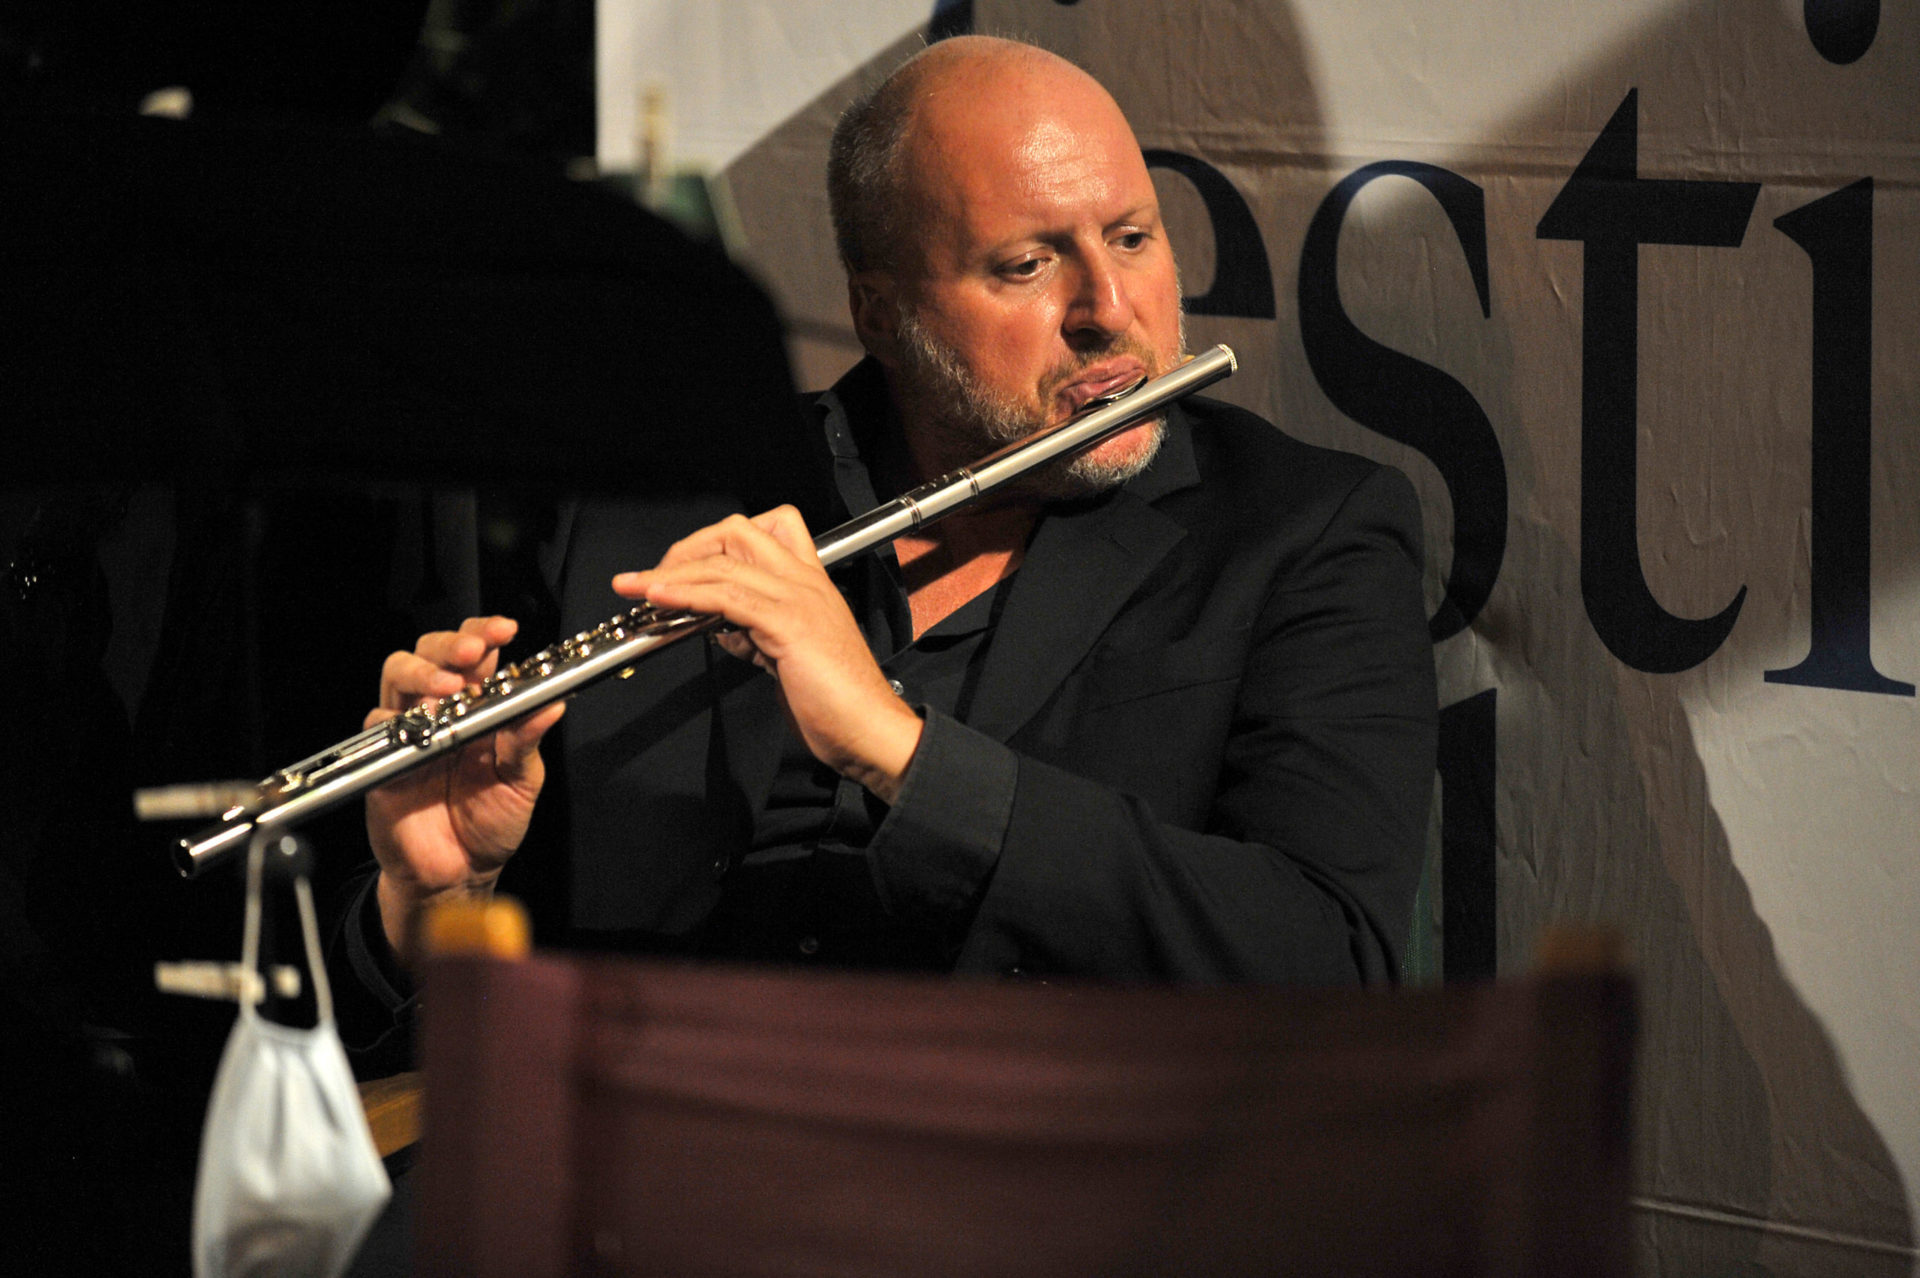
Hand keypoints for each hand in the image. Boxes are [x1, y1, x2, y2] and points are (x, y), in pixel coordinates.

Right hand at [364, 615, 563, 961]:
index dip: (484, 635)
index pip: (474, 655)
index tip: (506, 630)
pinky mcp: (383, 761)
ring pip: (396, 677)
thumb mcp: (522, 781)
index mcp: (476, 708)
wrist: (460, 874)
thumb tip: (553, 703)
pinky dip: (393, 719)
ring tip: (449, 686)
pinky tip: (419, 726)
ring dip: (422, 672)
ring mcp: (408, 732)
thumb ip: (527, 741)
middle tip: (474, 652)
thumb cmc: (491, 822)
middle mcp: (439, 712)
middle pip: (428, 652)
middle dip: (450, 644)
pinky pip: (376, 727)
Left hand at [613, 506, 923, 800]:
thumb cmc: (836, 703)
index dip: (712, 545)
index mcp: (809, 583)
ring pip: (724, 563)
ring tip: (634, 588)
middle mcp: (805, 581)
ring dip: (670, 572)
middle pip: (737, 532)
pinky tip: (657, 598)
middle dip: (686, 550)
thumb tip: (717, 624)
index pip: (761, 532)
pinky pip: (727, 596)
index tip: (677, 574)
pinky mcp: (788, 624)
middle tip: (654, 581)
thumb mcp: (786, 655)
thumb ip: (755, 631)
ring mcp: (798, 598)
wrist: (871, 731)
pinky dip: (685, 593)